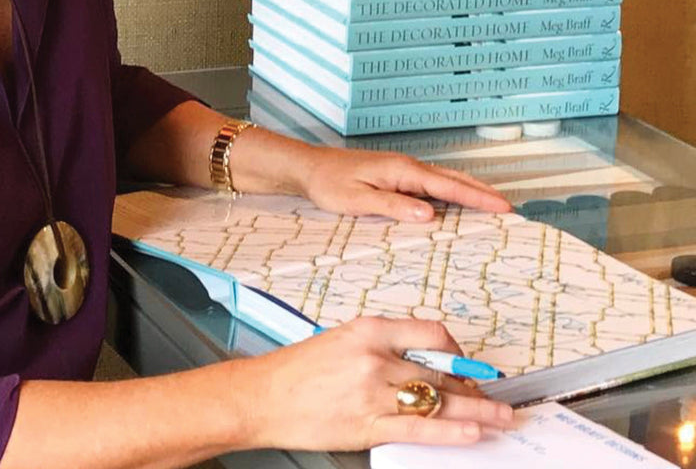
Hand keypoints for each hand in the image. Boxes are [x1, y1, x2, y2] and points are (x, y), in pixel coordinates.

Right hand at [241, 317, 513, 451]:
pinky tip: (473, 433)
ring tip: (501, 417)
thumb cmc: (297, 369)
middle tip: (494, 395)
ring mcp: (373, 393)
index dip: (458, 352)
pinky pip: (420, 430)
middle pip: (442, 372)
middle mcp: (374, 358)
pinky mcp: (368, 426)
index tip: (468, 364)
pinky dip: (451, 432)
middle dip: (474, 387)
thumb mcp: (342, 339)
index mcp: (368, 330)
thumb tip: (421, 361)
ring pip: (438, 402)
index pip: (431, 334)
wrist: (263, 396)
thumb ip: (381, 347)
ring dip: (477, 412)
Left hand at [300, 144, 511, 220]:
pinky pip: (432, 182)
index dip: (477, 197)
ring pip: (445, 179)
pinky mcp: (396, 175)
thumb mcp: (357, 200)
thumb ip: (393, 206)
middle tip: (509, 208)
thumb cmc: (329, 183)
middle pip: (454, 179)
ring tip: (493, 204)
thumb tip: (429, 214)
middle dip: (482, 192)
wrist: (309, 167)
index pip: (448, 186)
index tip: (503, 207)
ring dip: (469, 190)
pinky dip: (451, 190)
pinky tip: (456, 200)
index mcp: (402, 171)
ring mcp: (403, 169)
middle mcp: (407, 167)